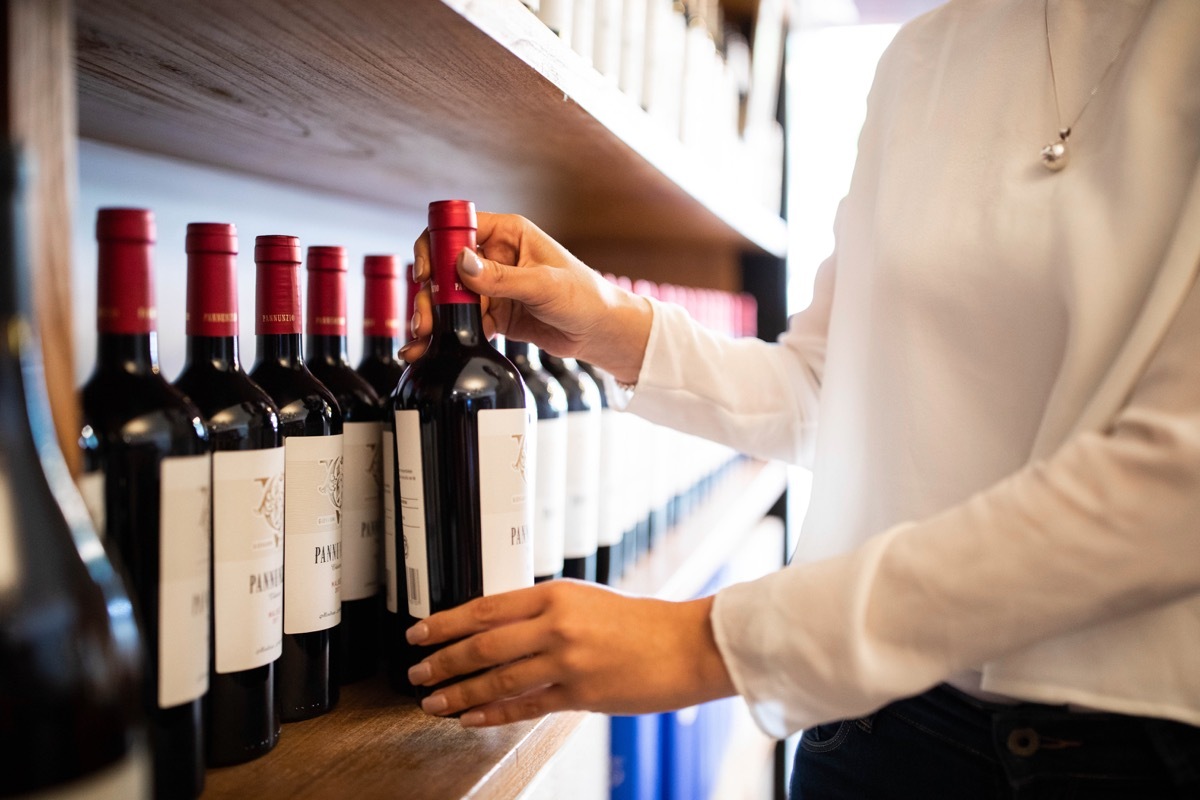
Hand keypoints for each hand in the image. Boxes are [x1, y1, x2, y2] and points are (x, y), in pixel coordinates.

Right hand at [405, 213, 651, 384]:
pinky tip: (432, 348)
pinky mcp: (495, 314)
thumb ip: (501, 277)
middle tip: (426, 318)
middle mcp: (496, 256)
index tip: (427, 274)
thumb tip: (462, 262)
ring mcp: (493, 286)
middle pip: (447, 266)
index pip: (460, 228)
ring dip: (435, 315)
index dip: (436, 246)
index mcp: (509, 233)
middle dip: (431, 291)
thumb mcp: (544, 285)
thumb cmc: (585, 297)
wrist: (601, 333)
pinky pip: (464, 320)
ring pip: (451, 297)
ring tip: (425, 337)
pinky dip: (449, 334)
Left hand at [405, 580, 735, 726]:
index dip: (446, 622)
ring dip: (459, 693)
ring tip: (433, 701)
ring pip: (497, 680)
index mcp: (556, 594)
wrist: (684, 645)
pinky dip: (492, 714)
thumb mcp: (585, 600)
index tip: (419, 632)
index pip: (485, 608)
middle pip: (483, 644)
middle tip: (417, 670)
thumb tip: (495, 627)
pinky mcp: (580, 695)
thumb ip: (543, 612)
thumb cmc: (638, 622)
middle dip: (443, 660)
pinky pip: (525, 707)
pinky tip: (471, 719)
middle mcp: (557, 625)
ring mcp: (567, 662)